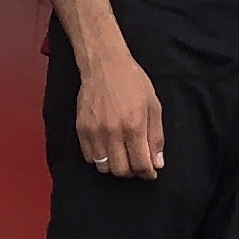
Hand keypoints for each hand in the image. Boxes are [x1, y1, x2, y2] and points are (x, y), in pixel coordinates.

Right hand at [75, 53, 163, 178]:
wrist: (105, 65)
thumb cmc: (132, 82)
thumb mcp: (153, 105)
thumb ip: (155, 136)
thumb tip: (157, 163)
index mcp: (133, 125)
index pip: (140, 164)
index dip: (147, 173)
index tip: (150, 173)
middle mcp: (112, 131)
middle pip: (121, 170)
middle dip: (132, 172)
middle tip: (137, 164)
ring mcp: (94, 131)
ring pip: (103, 167)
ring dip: (115, 167)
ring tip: (122, 156)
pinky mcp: (81, 129)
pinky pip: (89, 157)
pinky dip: (99, 159)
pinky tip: (108, 148)